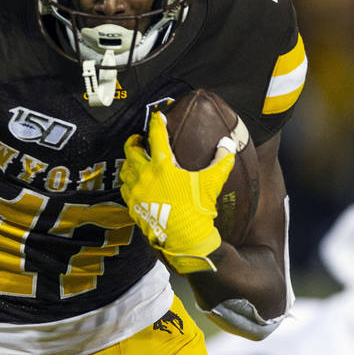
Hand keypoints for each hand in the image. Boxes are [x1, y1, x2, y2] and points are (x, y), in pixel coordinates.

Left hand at [120, 112, 234, 273]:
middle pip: (131, 152)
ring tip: (135, 160)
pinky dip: (128, 182)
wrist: (183, 238)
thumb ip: (220, 161)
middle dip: (134, 142)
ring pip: (125, 170)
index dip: (157, 124)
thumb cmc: (197, 210)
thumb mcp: (211, 183)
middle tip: (138, 139)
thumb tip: (228, 143)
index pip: (157, 138)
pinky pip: (125, 189)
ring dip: (129, 163)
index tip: (157, 116)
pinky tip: (134, 183)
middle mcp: (145, 176)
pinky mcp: (132, 206)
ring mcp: (136, 192)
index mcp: (162, 167)